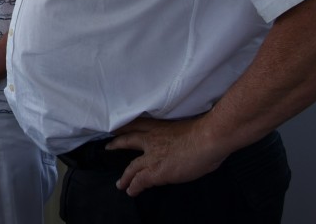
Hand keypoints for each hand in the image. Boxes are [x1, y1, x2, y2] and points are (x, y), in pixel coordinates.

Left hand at [108, 116, 226, 196]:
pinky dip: (133, 186)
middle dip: (116, 144)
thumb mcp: (186, 129)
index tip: (117, 127)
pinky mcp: (156, 171)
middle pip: (127, 140)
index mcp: (159, 127)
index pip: (137, 124)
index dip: (125, 126)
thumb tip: (183, 145)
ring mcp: (152, 156)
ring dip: (124, 176)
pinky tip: (130, 191)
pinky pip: (139, 181)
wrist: (208, 139)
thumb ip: (178, 136)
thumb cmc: (206, 133)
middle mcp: (151, 139)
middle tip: (108, 147)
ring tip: (119, 183)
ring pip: (131, 167)